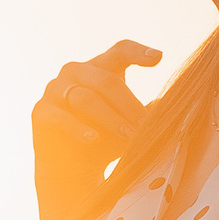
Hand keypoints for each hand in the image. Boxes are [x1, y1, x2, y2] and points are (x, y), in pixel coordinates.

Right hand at [33, 40, 161, 219]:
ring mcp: (54, 89)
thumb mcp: (129, 123)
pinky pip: (61, 117)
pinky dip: (78, 129)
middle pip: (106, 80)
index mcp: (100, 67)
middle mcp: (75, 71)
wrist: (73, 168)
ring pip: (85, 98)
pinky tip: (93, 140)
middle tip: (146, 128)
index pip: (119, 51)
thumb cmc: (106, 140)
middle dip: (129, 106)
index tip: (159, 59)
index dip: (138, 52)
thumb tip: (177, 104)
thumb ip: (148, 111)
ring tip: (129, 138)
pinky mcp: (40, 112)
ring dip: (110, 119)